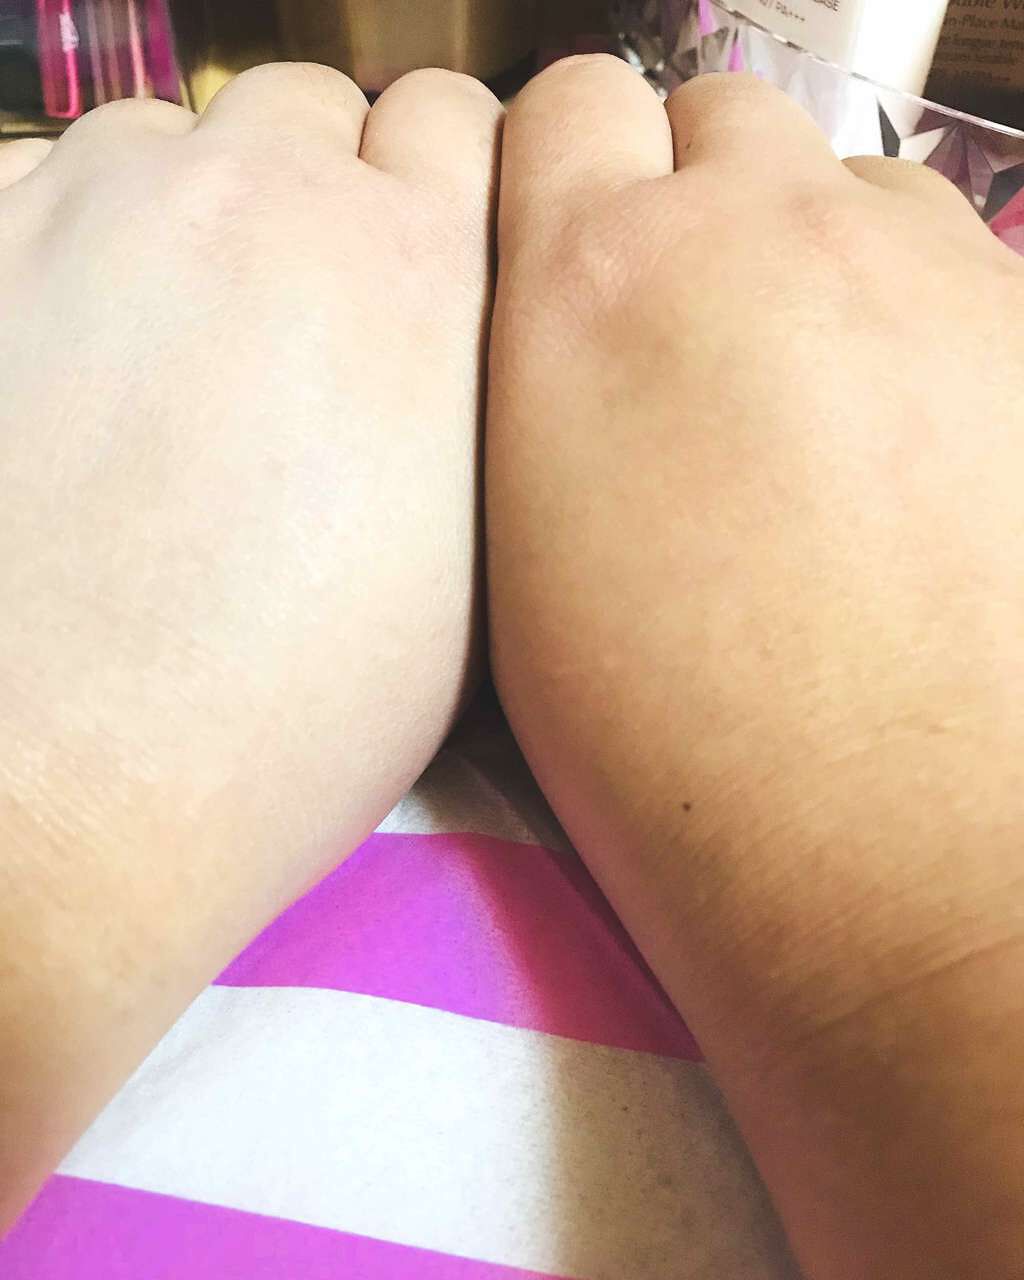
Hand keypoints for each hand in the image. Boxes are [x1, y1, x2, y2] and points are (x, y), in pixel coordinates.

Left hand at [0, 64, 499, 1228]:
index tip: (426, 245)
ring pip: (175, 144)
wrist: (60, 797)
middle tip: (301, 319)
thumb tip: (445, 341)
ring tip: (171, 354)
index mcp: (416, 277)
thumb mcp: (466, 573)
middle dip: (325, 193)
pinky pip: (44, 189)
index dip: (447, 187)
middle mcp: (261, 203)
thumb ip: (474, 404)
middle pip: (319, 114)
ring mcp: (95, 208)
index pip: (459, 125)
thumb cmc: (282, 721)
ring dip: (192, 218)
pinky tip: (65, 371)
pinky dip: (68, 250)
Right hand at [489, 58, 1023, 1279]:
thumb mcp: (524, 550)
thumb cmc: (671, 740)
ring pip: (837, 182)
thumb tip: (563, 321)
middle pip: (710, 118)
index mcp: (589, 284)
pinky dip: (907, 307)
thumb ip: (535, 383)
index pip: (564, 107)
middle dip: (687, 195)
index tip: (567, 239)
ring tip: (803, 388)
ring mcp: (916, 268)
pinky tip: (903, 431)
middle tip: (687, 326)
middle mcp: (757, 235)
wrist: (893, 855)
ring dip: (805, 248)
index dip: (563, 168)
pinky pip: (945, 257)